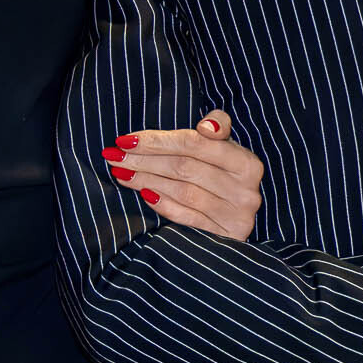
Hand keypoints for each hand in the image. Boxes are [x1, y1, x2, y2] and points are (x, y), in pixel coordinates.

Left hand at [100, 110, 262, 239]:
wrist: (238, 211)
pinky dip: (162, 204)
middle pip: (185, 168)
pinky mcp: (223, 237)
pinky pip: (186, 218)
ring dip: (146, 181)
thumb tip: (206, 127)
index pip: (195, 144)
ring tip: (121, 172)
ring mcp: (236, 217)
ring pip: (182, 192)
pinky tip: (143, 193)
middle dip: (145, 160)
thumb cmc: (224, 171)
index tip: (126, 139)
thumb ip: (218, 125)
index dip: (158, 140)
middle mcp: (245, 192)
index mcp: (247, 164)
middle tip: (115, 155)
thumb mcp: (226, 145)